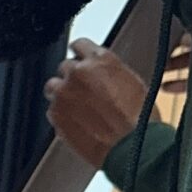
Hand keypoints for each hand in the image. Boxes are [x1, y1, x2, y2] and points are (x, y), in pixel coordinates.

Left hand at [43, 39, 148, 166]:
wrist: (132, 147)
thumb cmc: (139, 119)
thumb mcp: (132, 82)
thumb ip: (109, 71)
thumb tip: (101, 72)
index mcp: (100, 59)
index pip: (79, 44)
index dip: (80, 54)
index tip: (80, 60)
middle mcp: (79, 72)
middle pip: (65, 67)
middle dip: (73, 78)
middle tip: (84, 92)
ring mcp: (64, 93)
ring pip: (53, 87)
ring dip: (63, 94)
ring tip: (79, 108)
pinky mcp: (56, 114)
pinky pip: (52, 109)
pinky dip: (61, 114)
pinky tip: (77, 122)